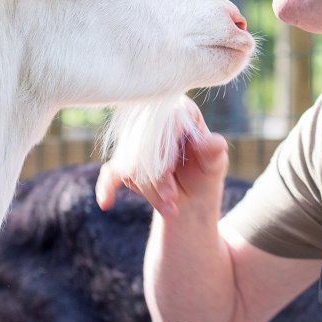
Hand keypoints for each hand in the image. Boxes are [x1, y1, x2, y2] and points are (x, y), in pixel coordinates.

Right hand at [96, 103, 229, 216]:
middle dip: (157, 178)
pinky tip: (105, 201)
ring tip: (170, 209)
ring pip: (131, 164)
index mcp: (179, 111)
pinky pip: (111, 172)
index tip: (171, 171)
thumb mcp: (215, 163)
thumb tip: (216, 142)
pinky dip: (108, 187)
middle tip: (172, 200)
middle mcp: (154, 120)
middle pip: (145, 146)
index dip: (165, 149)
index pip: (163, 124)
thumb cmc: (206, 171)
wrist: (192, 195)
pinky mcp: (123, 162)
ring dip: (149, 191)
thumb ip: (214, 152)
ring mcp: (136, 141)